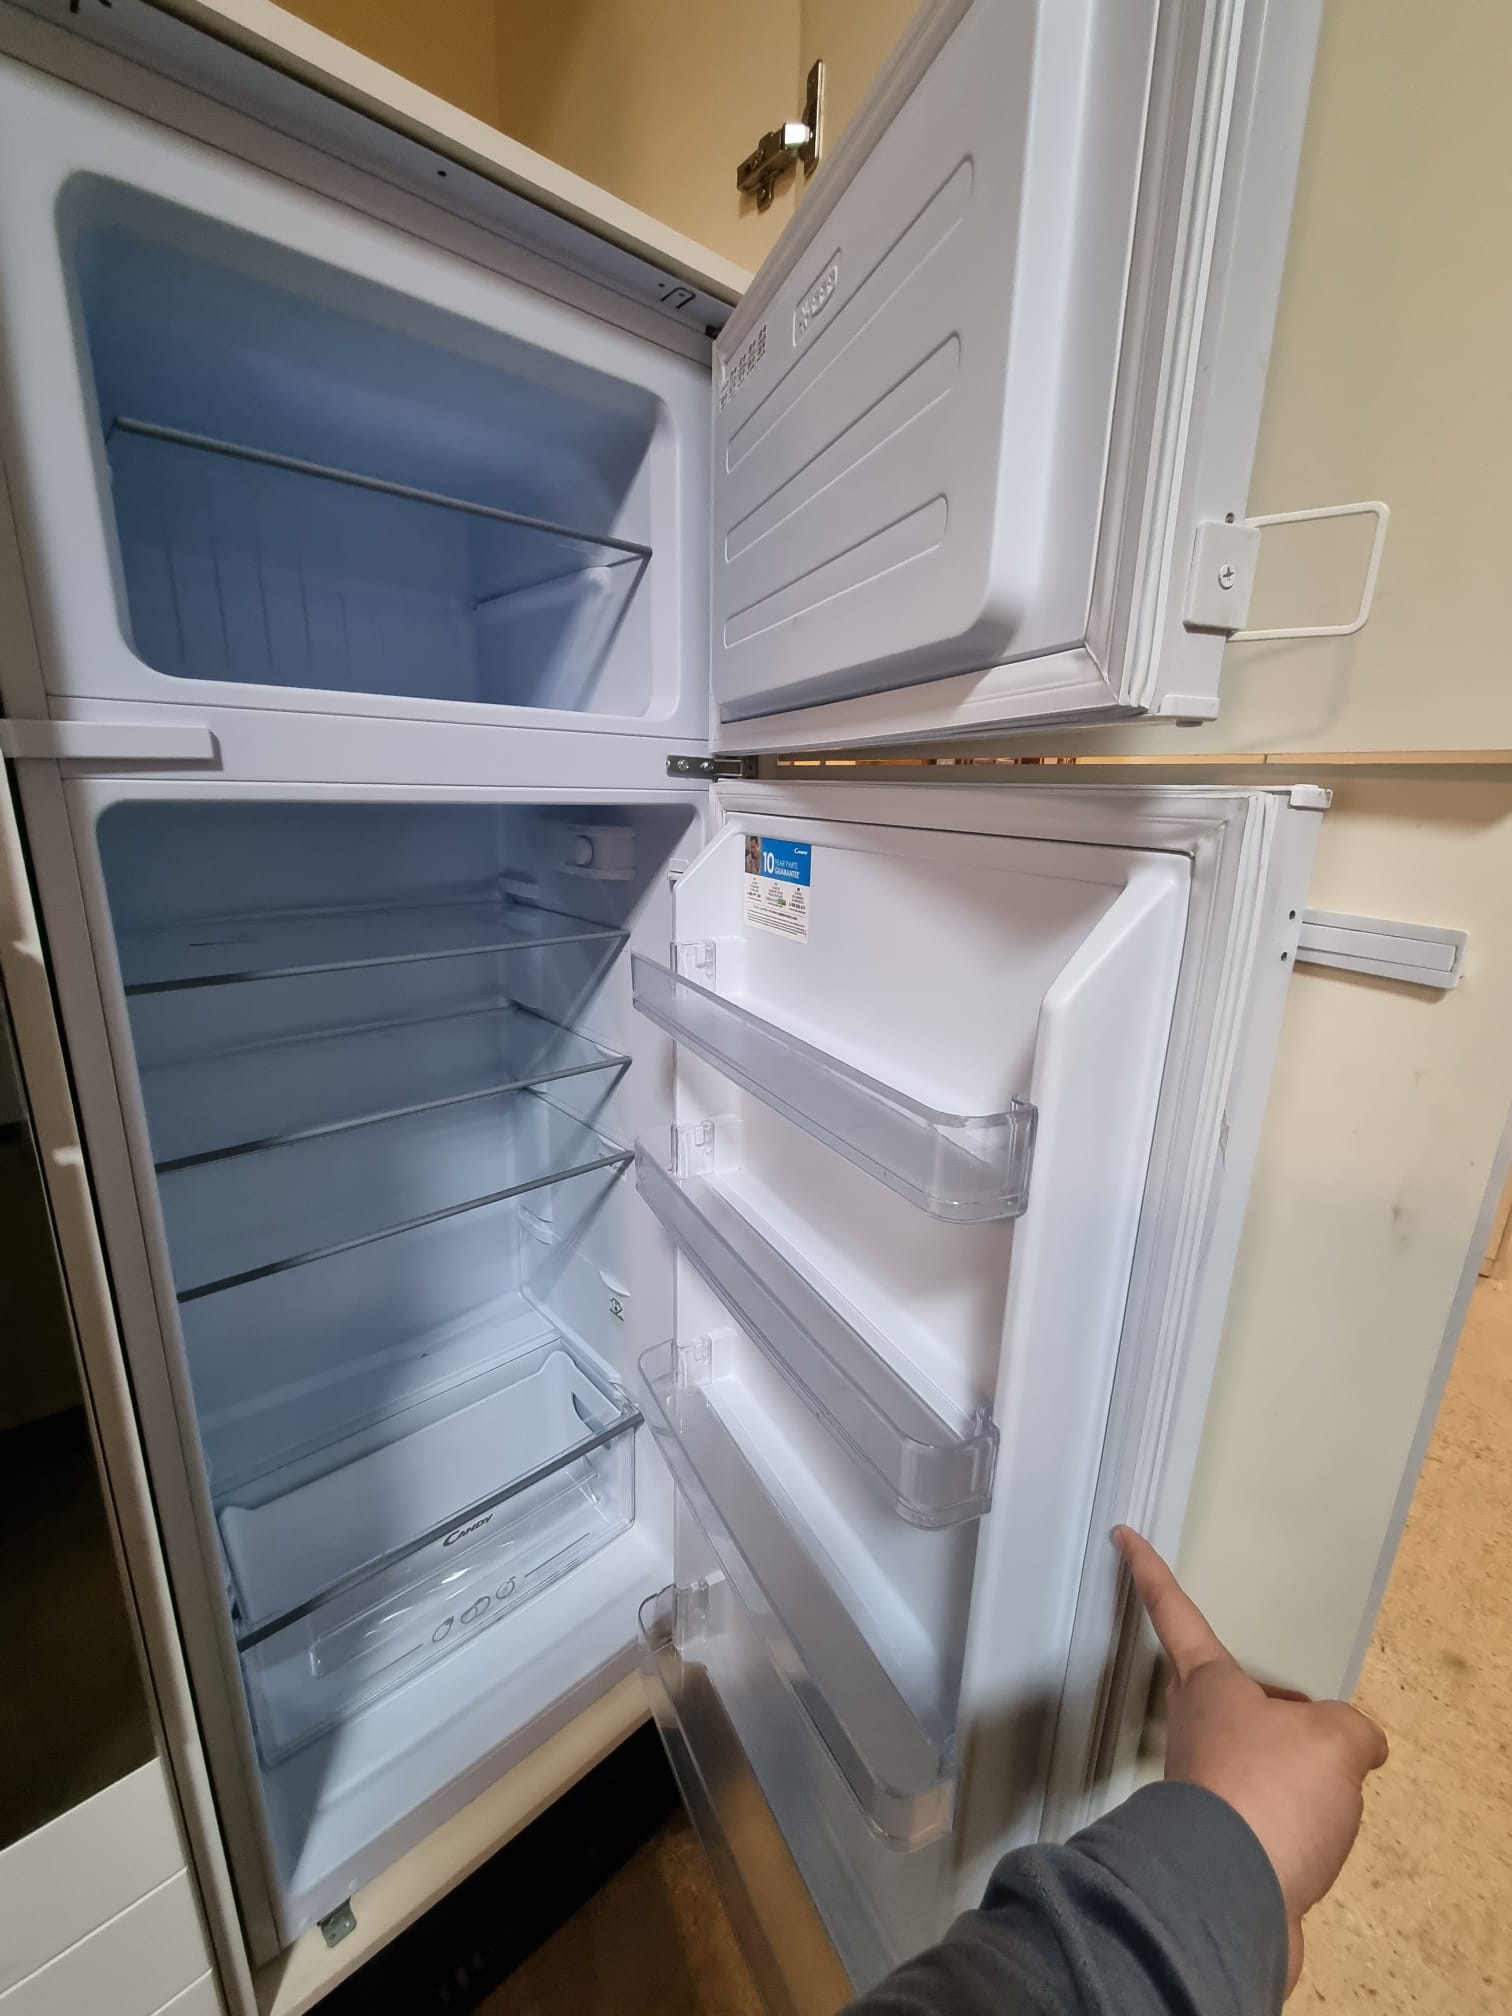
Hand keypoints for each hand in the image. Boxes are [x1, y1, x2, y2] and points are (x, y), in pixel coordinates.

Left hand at [1113, 1525, 1387, 1994]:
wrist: (1228, 1895)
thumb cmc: (1271, 1790)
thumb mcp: (1336, 1741)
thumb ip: (1350, 1731)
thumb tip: (1356, 1747)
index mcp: (1209, 1685)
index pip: (1176, 1612)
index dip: (1150, 1572)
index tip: (1121, 1535)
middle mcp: (1192, 1729)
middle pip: (1208, 1693)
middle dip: (1241, 1692)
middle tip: (1287, 1701)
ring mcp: (1194, 1791)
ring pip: (1235, 1758)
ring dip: (1273, 1765)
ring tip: (1322, 1783)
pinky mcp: (1210, 1848)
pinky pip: (1254, 1817)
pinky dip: (1285, 1822)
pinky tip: (1311, 1841)